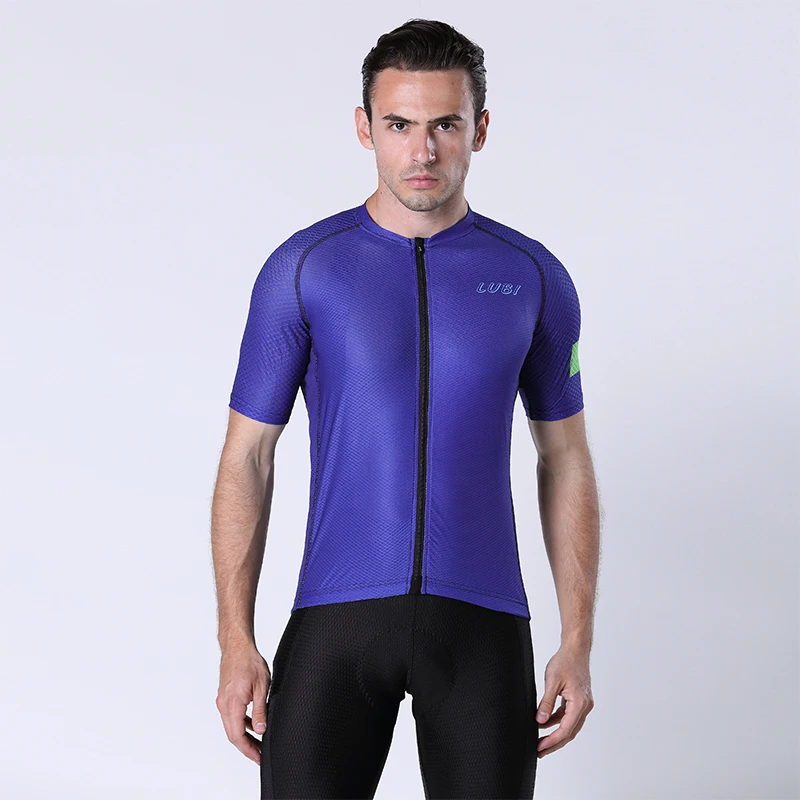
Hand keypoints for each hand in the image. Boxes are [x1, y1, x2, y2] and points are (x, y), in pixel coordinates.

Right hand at [216, 643, 271, 764]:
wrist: (237, 646)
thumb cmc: (249, 661)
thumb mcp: (262, 686)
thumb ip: (260, 710)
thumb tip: (260, 730)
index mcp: (233, 704)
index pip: (238, 736)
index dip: (248, 750)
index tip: (258, 758)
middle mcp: (224, 704)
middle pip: (233, 734)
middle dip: (246, 747)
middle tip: (260, 755)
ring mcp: (222, 700)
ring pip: (231, 726)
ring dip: (244, 736)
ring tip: (258, 743)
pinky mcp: (224, 696)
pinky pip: (231, 716)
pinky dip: (241, 724)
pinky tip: (253, 725)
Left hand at [535, 644, 593, 757]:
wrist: (575, 649)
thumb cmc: (565, 661)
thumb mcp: (552, 682)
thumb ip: (546, 703)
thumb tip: (540, 720)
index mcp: (579, 703)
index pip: (565, 729)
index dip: (552, 740)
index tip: (540, 747)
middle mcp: (584, 706)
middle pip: (569, 732)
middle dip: (554, 743)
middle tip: (540, 751)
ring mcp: (583, 703)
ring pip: (570, 725)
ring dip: (556, 733)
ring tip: (541, 740)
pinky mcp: (579, 700)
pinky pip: (569, 715)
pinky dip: (558, 721)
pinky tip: (545, 722)